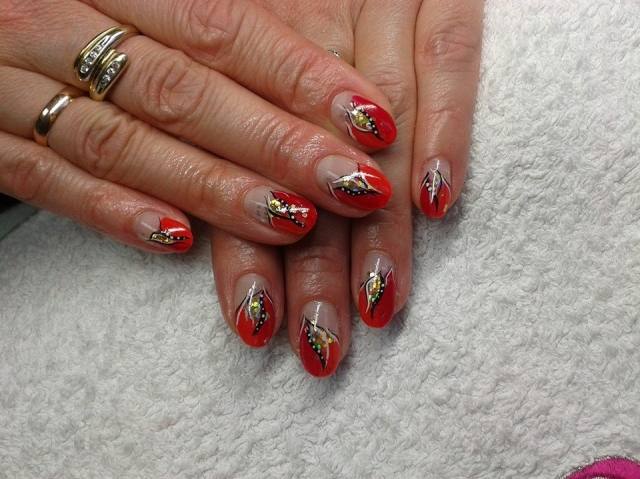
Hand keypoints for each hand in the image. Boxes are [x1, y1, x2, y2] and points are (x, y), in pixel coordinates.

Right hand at [0, 0, 396, 251]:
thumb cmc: (76, 11)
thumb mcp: (138, 0)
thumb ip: (206, 24)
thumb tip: (314, 76)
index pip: (223, 28)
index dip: (301, 77)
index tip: (373, 120)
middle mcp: (60, 22)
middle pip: (186, 91)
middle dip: (278, 145)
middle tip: (357, 185)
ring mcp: (12, 84)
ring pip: (124, 142)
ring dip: (214, 187)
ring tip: (293, 221)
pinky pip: (47, 180)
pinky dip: (112, 211)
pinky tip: (176, 241)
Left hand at [211, 0, 482, 375]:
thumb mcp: (232, 38)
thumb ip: (233, 113)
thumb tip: (228, 216)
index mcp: (239, 53)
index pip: (243, 172)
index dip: (247, 252)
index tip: (256, 323)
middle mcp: (304, 33)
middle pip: (304, 166)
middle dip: (312, 263)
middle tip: (319, 344)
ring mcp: (372, 6)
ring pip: (374, 126)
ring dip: (376, 223)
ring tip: (378, 302)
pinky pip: (448, 51)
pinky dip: (448, 124)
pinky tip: (439, 202)